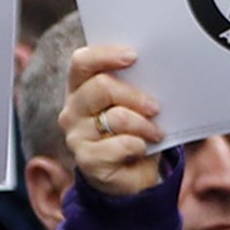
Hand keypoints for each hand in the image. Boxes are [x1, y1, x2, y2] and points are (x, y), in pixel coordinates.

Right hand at [62, 44, 166, 195]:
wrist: (131, 175)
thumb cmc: (133, 132)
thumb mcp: (133, 105)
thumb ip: (134, 86)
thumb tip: (154, 71)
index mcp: (80, 88)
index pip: (82, 62)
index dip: (106, 55)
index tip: (133, 56)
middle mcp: (72, 110)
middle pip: (101, 87)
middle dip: (135, 95)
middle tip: (155, 107)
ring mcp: (76, 136)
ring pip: (116, 117)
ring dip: (144, 124)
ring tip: (156, 132)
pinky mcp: (87, 160)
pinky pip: (121, 145)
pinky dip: (139, 145)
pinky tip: (142, 149)